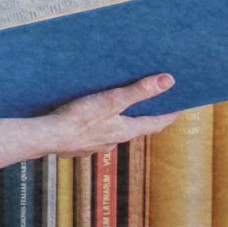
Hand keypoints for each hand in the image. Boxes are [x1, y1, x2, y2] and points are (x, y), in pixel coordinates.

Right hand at [42, 73, 181, 156]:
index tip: (179, 108)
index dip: (169, 115)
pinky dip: (96, 126)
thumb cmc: (79, 119)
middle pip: (133, 128)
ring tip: (113, 108)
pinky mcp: (78, 145)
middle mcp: (114, 141)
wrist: (48, 137)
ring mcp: (95, 145)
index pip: (155, 124)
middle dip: (141, 116)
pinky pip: (92, 135)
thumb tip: (168, 82)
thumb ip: (139, 91)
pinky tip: (86, 119)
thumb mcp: (112, 100)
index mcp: (125, 131)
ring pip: (112, 132)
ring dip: (116, 121)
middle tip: (148, 104)